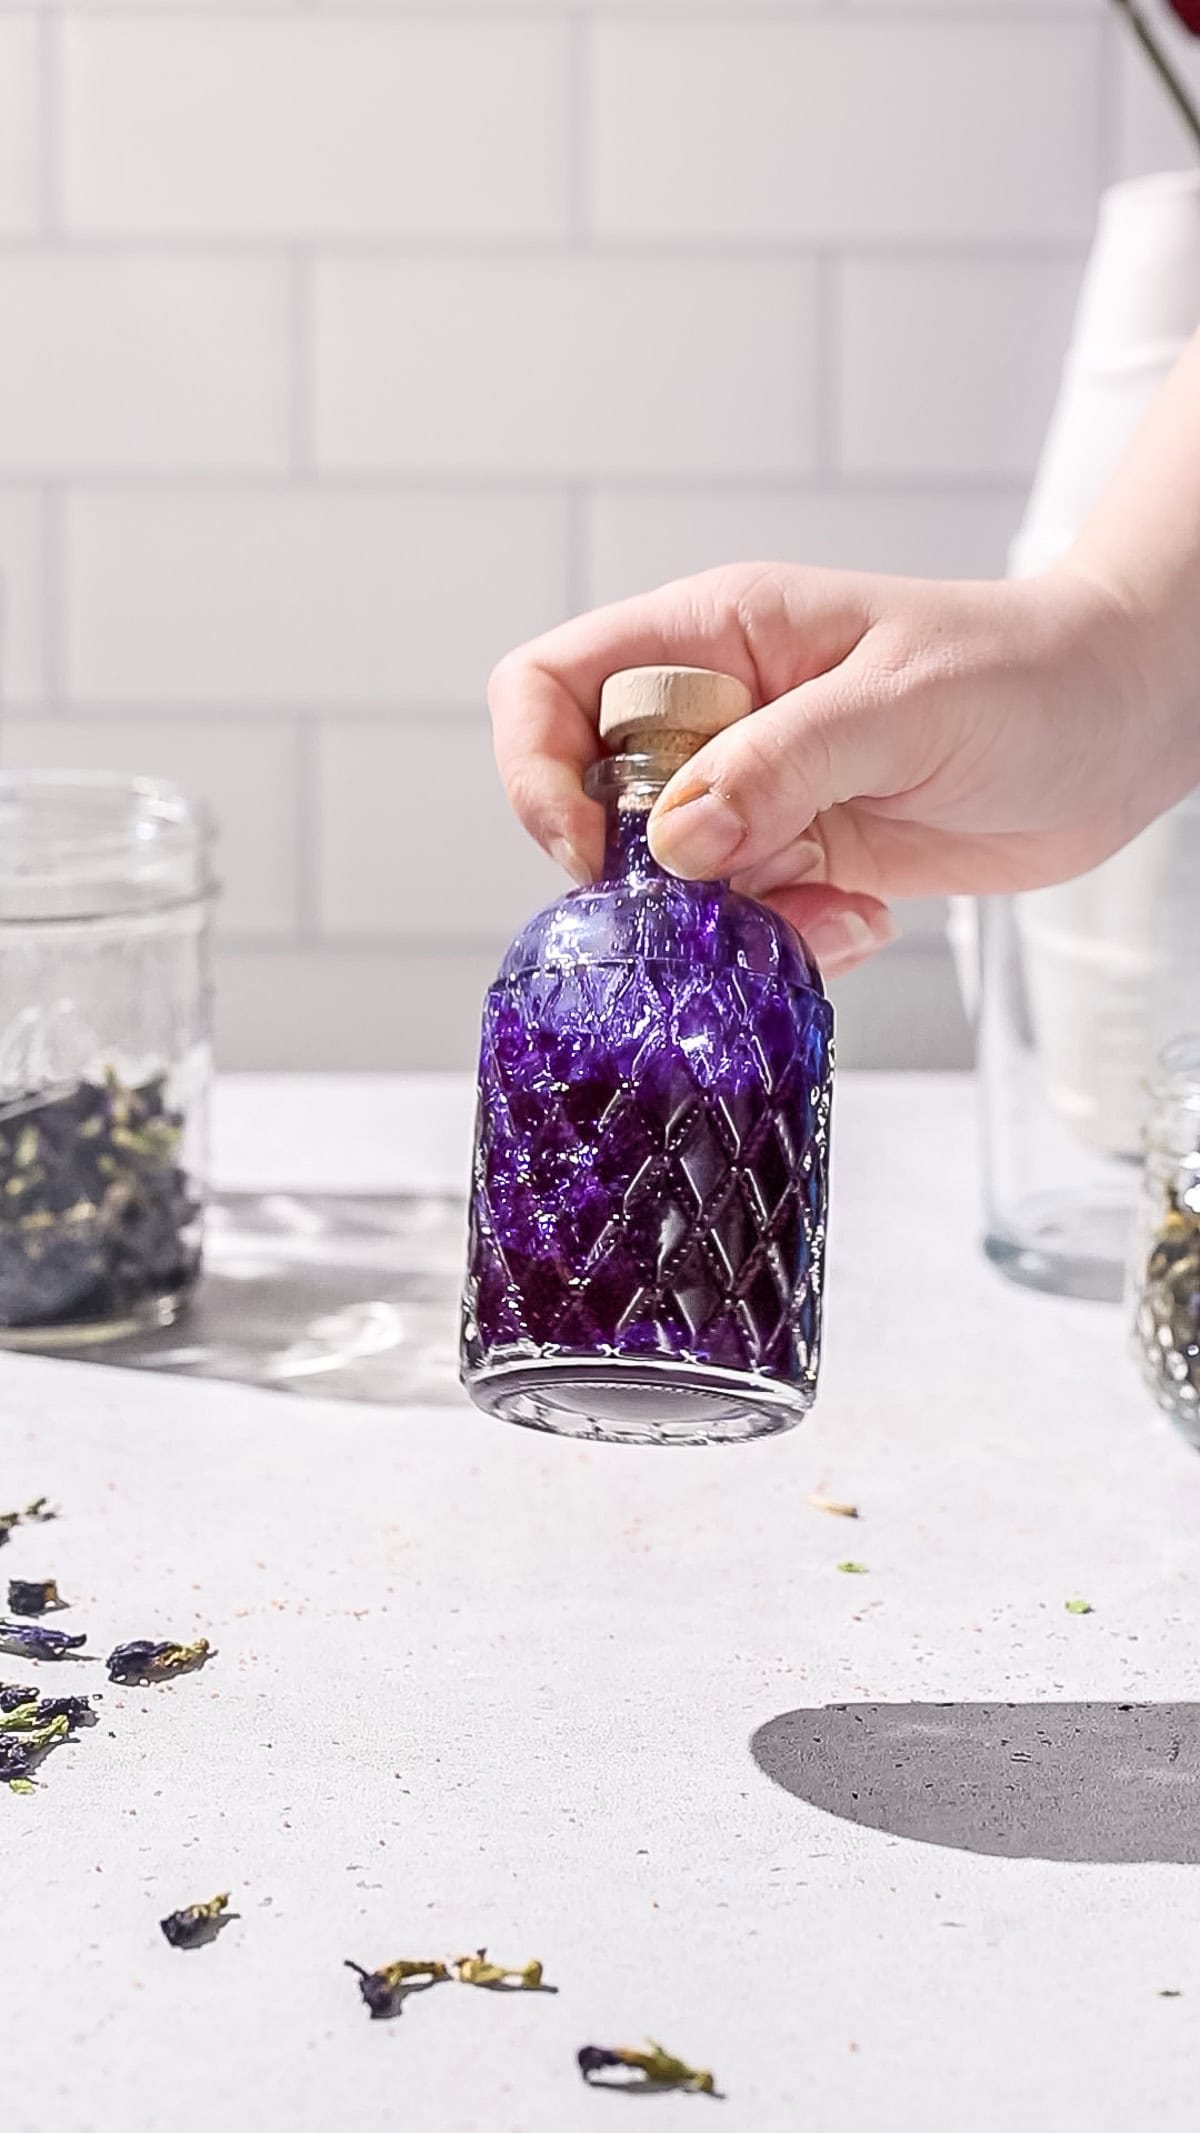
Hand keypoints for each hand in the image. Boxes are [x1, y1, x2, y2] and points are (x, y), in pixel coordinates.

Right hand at [488, 561, 1167, 974]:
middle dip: (648, 876)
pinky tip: (861, 918)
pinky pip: (741, 921)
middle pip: (594, 804)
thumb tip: (675, 838)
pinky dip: (784, 942)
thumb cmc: (1030, 672)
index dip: (541, 770)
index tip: (597, 849)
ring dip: (728, 923)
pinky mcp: (799, 855)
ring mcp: (756, 791)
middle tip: (734, 896)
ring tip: (828, 908)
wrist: (1124, 724)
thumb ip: (783, 764)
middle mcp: (718, 715)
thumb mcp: (902, 706)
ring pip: (668, 884)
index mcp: (716, 637)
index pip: (551, 684)